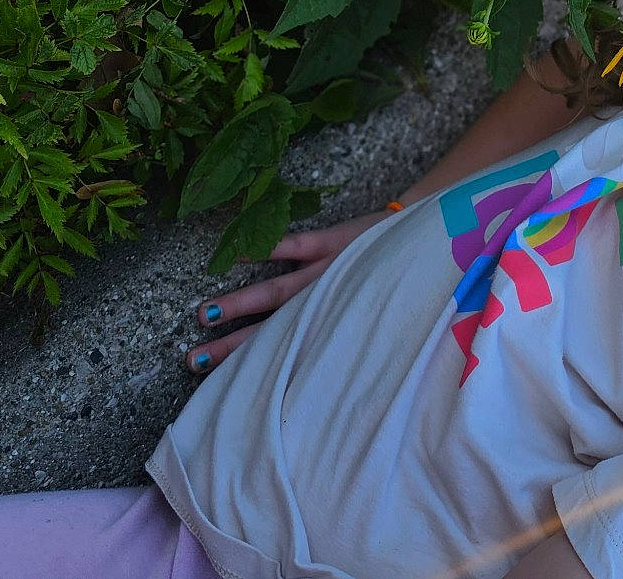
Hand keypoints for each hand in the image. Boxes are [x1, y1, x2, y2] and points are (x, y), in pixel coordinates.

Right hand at [183, 210, 389, 374]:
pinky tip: (240, 254)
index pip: (285, 349)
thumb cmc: (397, 289)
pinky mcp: (336, 240)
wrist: (429, 244)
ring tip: (204, 314)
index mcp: (331, 323)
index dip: (252, 365)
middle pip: (271, 326)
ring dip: (241, 303)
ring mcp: (329, 270)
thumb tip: (321, 379)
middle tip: (193, 358)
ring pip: (278, 291)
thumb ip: (347, 340)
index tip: (216, 382)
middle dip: (231, 343)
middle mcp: (325, 302)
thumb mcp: (374, 323)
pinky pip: (300, 244)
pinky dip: (273, 248)